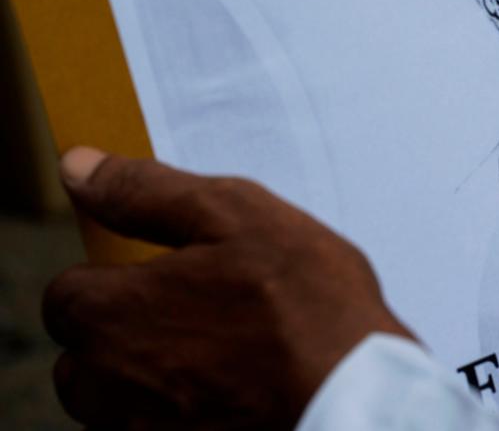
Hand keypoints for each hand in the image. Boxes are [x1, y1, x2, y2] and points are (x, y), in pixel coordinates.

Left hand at [43, 147, 412, 429]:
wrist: (356, 391)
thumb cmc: (305, 303)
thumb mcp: (235, 215)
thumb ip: (145, 191)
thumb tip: (79, 167)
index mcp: (107, 314)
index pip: (69, 292)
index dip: (122, 277)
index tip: (174, 273)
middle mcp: (104, 384)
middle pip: (88, 352)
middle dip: (132, 330)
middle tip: (209, 312)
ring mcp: (138, 429)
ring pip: (117, 398)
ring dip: (153, 374)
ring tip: (226, 353)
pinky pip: (157, 426)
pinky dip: (185, 409)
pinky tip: (235, 388)